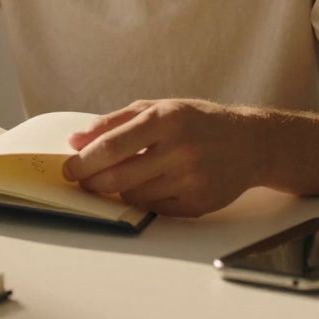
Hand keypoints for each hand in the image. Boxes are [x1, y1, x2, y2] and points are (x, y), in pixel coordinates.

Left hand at [61, 99, 264, 216]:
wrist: (250, 143)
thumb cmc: (196, 122)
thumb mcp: (157, 109)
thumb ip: (113, 122)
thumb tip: (75, 140)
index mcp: (165, 120)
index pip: (111, 146)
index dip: (83, 161)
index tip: (68, 169)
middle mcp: (179, 150)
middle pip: (117, 176)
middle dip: (91, 181)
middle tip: (82, 180)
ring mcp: (191, 179)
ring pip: (132, 196)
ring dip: (118, 190)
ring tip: (121, 177)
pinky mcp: (198, 204)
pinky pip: (153, 209)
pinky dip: (143, 200)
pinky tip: (149, 185)